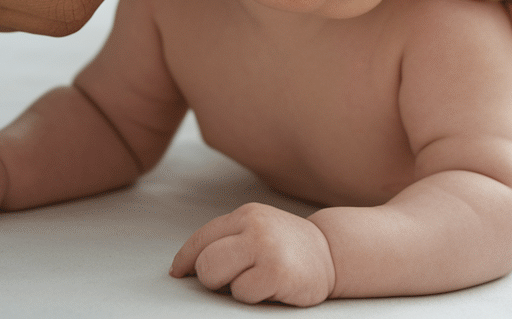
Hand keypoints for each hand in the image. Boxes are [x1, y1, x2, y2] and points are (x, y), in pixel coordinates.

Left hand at [171, 202, 335, 306]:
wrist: (333, 253)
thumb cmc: (289, 248)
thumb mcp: (259, 230)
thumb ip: (228, 239)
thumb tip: (185, 266)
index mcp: (246, 214)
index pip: (202, 238)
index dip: (185, 260)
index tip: (178, 273)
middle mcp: (254, 226)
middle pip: (204, 262)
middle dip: (212, 278)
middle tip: (236, 279)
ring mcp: (265, 248)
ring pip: (217, 278)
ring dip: (233, 288)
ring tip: (257, 280)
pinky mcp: (276, 272)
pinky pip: (242, 294)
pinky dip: (254, 296)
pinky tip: (273, 286)